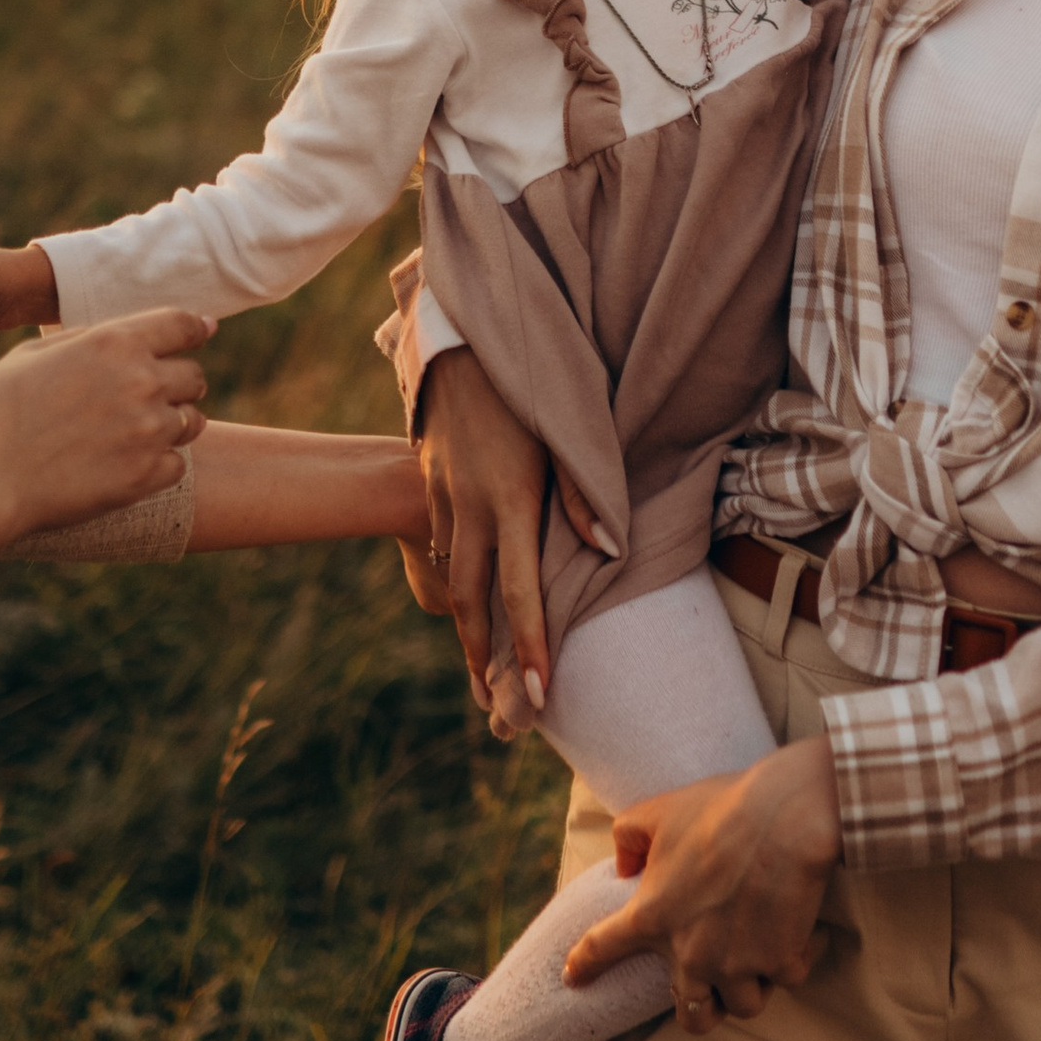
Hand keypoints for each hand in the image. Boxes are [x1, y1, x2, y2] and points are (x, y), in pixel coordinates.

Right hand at [0, 306, 210, 537]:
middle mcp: (141, 381)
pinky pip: (177, 465)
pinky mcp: (145, 476)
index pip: (182, 325)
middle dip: (178, 384)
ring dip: (172, 424)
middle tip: (150, 398)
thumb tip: (118, 335)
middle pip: (194, 376)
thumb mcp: (34, 353)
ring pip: (192, 421)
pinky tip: (126, 466)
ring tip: (136, 434)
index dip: (196, 328)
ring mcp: (148, 431)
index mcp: (115, 343)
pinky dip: (159, 466)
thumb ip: (86, 339)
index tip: (203, 332)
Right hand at [413, 344, 602, 722]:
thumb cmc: (530, 381)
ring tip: (479, 663)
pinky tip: (467, 588)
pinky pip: (444, 536)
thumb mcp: (567, 431)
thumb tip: (608, 550)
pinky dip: (455, 572)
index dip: (530, 645)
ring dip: (467, 622)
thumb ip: (585, 493)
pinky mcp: (432, 477)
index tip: (538, 693)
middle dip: (483, 657)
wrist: (462, 336)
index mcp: (511, 498)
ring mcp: (446, 492)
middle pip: (473, 599)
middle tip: (494, 704)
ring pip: (453, 572)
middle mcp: (472, 505)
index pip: (521, 590)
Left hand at [563, 736, 840, 1024]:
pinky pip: (787, 978)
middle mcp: (692, 953)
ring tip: (756, 961)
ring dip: (748, 987)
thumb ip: (628, 837)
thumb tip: (626, 867)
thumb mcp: (658, 811)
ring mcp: (738, 963)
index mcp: (652, 916)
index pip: (603, 948)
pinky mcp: (781, 960)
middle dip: (698, 1007)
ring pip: (743, 1005)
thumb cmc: (719, 808)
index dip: (584, 964)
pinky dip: (794, 960)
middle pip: (692, 1015)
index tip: (574, 978)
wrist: (784, 814)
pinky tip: (800, 938)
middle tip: (707, 986)